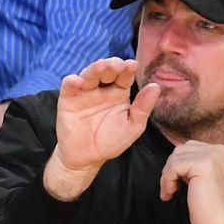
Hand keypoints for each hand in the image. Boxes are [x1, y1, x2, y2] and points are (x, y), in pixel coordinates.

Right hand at [44, 58, 159, 201]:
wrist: (87, 159)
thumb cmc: (111, 142)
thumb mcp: (132, 126)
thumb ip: (143, 107)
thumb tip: (156, 86)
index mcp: (118, 92)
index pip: (124, 76)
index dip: (127, 68)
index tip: (133, 65)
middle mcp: (101, 89)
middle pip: (106, 71)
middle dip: (111, 65)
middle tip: (117, 65)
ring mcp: (84, 93)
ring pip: (88, 74)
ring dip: (94, 69)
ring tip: (101, 66)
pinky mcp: (68, 99)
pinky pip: (69, 86)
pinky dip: (72, 81)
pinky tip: (78, 80)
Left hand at [158, 140, 223, 223]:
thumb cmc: (211, 208)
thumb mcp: (204, 178)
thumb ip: (194, 165)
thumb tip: (173, 159)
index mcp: (223, 152)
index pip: (190, 148)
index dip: (178, 165)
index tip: (175, 183)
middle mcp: (221, 150)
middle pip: (182, 149)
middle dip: (171, 169)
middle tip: (170, 188)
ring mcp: (214, 156)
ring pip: (176, 157)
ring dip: (167, 176)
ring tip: (170, 192)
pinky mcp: (204, 165)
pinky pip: (174, 166)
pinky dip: (167, 180)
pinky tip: (171, 193)